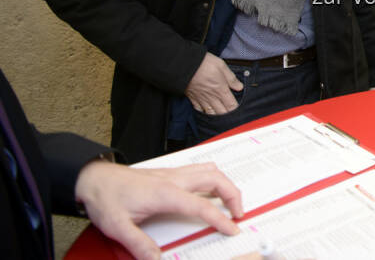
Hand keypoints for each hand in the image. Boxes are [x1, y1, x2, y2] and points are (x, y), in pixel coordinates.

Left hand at [75, 161, 242, 259]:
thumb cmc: (105, 197)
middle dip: (233, 195)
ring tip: (230, 201)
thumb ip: (139, 244)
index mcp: (166, 194)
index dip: (220, 219)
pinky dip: (213, 177)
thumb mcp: (118, 227)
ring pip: (210, 170)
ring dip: (225, 183)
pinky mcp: (168, 173)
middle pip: (216, 179)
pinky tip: (210, 188)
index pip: (202, 205)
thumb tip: (156, 259)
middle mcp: (173, 180)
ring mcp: (172, 174)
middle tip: (238, 214)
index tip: (232, 229)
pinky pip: (200, 168)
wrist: (93, 178)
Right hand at [185, 53, 243, 114]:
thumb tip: (239, 87)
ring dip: (216, 116)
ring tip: (221, 116)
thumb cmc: (203, 63)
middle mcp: (212, 97)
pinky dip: (203, 113)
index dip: (236, 110)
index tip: (240, 111)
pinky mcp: (193, 98)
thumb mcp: (221, 66)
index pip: (231, 105)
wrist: (185, 65)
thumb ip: (231, 78)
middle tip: (232, 117)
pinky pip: (199, 110)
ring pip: (211, 113)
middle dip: (228, 116)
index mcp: (221, 89)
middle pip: (222, 112)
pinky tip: (206, 113)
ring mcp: (201, 99)